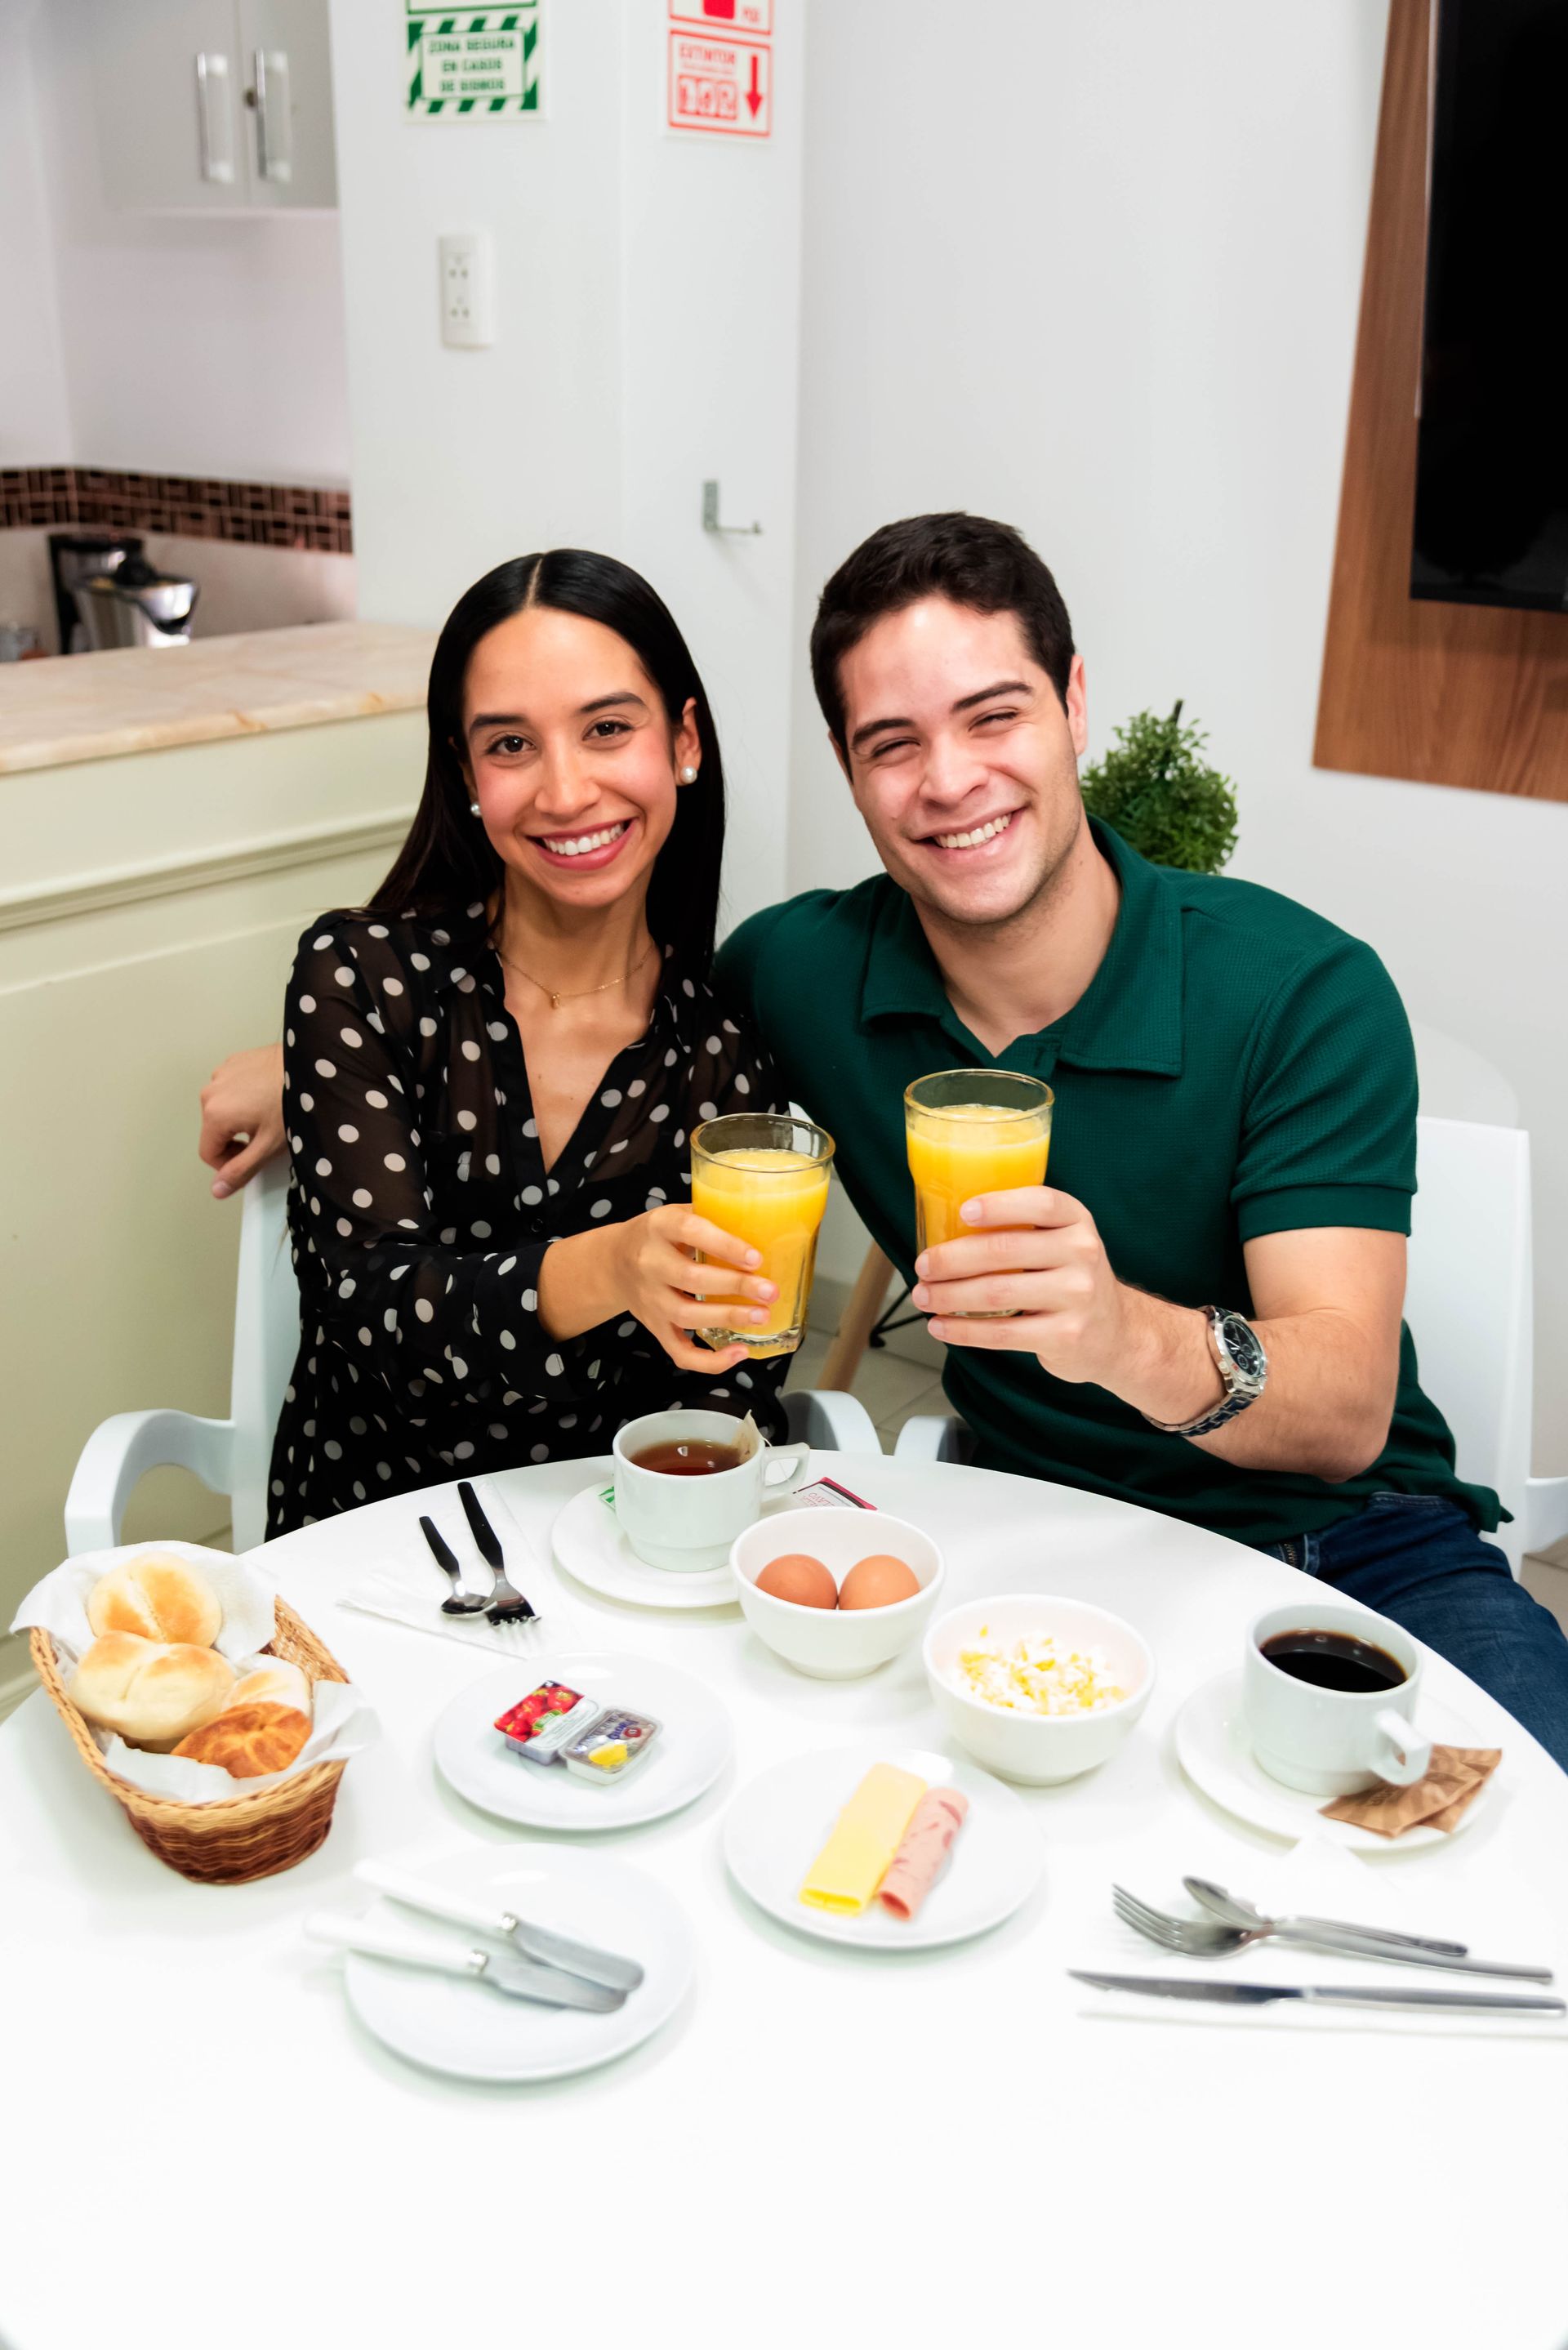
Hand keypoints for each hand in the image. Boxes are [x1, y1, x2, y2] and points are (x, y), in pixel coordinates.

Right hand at [198, 1044, 285, 1197]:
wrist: (312, 1069)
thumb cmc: (292, 1104)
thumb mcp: (268, 1145)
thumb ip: (240, 1170)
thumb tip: (217, 1190)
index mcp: (214, 1113)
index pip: (208, 1154)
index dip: (229, 1163)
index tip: (253, 1156)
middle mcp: (211, 1091)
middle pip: (214, 1131)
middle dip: (235, 1140)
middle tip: (265, 1137)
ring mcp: (222, 1073)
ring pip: (222, 1110)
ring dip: (239, 1119)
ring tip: (268, 1115)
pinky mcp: (235, 1061)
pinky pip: (230, 1089)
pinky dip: (243, 1098)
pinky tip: (267, 1096)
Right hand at [609, 1206, 778, 1373]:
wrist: (613, 1263)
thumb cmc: (658, 1237)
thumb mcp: (677, 1214)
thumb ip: (712, 1218)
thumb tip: (766, 1228)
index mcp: (659, 1226)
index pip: (691, 1231)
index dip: (724, 1245)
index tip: (755, 1258)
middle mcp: (649, 1263)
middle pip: (691, 1278)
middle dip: (735, 1286)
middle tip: (769, 1291)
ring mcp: (649, 1298)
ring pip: (686, 1314)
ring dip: (728, 1317)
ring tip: (761, 1316)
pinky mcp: (654, 1326)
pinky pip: (679, 1351)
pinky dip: (709, 1360)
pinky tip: (738, 1352)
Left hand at [910, 1185, 1139, 1386]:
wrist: (1115, 1333)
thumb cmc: (1069, 1279)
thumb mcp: (1061, 1242)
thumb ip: (1023, 1229)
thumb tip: (944, 1226)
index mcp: (1077, 1221)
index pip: (1040, 1203)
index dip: (999, 1205)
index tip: (962, 1211)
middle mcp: (1082, 1254)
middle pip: (1005, 1250)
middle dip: (952, 1258)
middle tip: (922, 1266)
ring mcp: (1077, 1296)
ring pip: (997, 1292)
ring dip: (949, 1296)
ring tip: (924, 1297)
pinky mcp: (1065, 1335)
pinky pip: (1003, 1332)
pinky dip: (964, 1331)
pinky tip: (940, 1327)